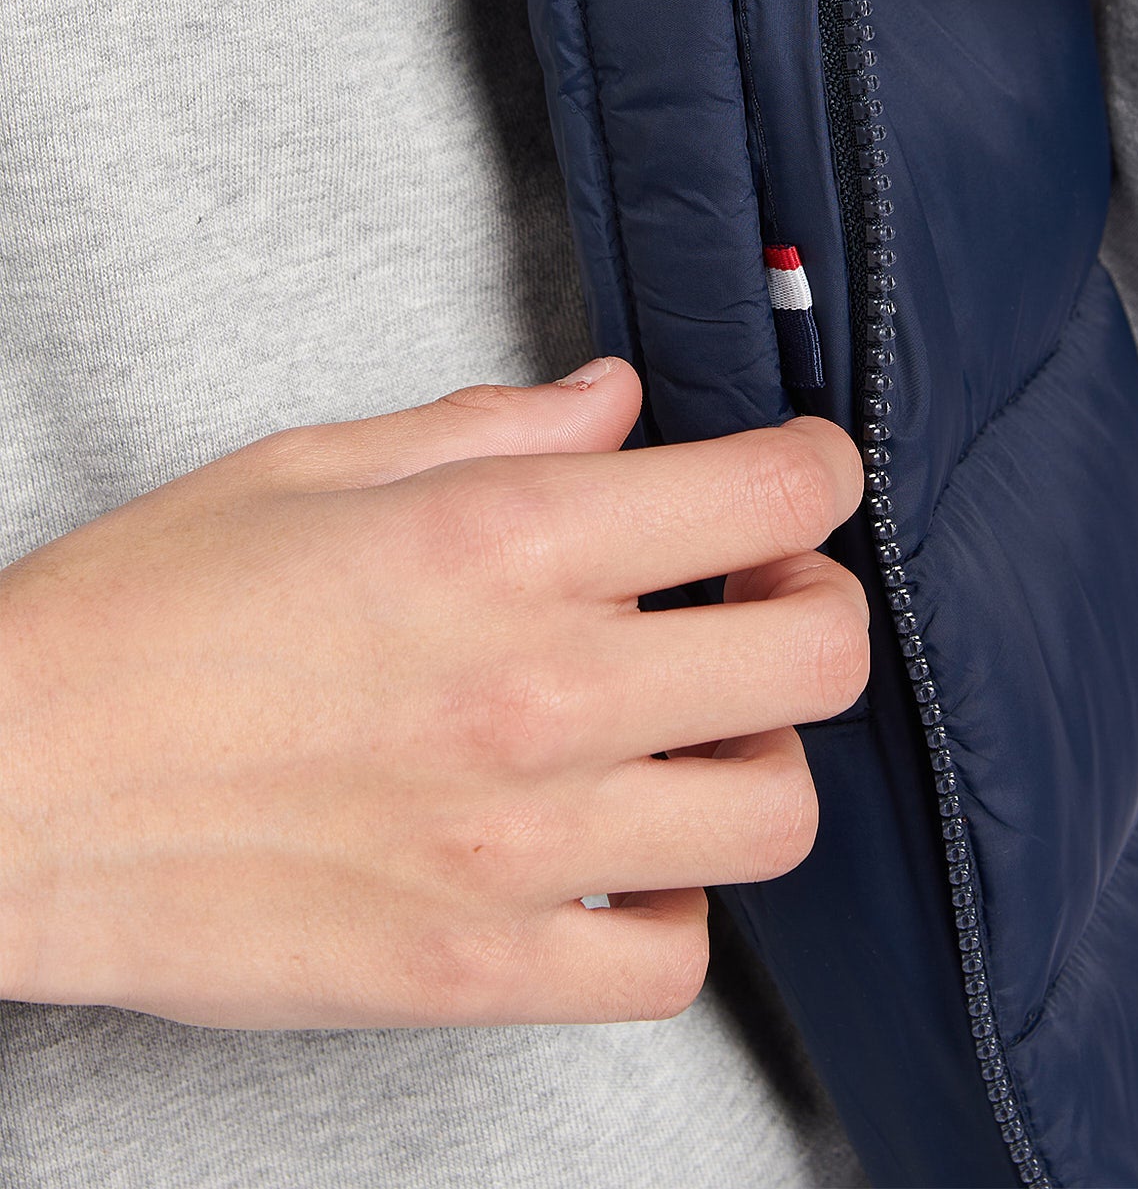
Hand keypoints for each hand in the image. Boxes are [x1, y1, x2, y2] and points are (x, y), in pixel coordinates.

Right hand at [0, 363, 866, 1027]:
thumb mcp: (314, 466)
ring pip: (775, 815)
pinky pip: (673, 963)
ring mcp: (520, 847)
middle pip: (818, 657)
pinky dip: (674, 905)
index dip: (817, 470)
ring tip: (691, 729)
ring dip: (759, 757)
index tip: (796, 477)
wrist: (5, 792)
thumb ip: (495, 429)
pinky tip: (618, 852)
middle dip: (814, 606)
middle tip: (757, 595)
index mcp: (504, 541)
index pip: (771, 492)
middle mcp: (539, 690)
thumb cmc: (139, 619)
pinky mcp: (479, 972)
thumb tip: (616, 404)